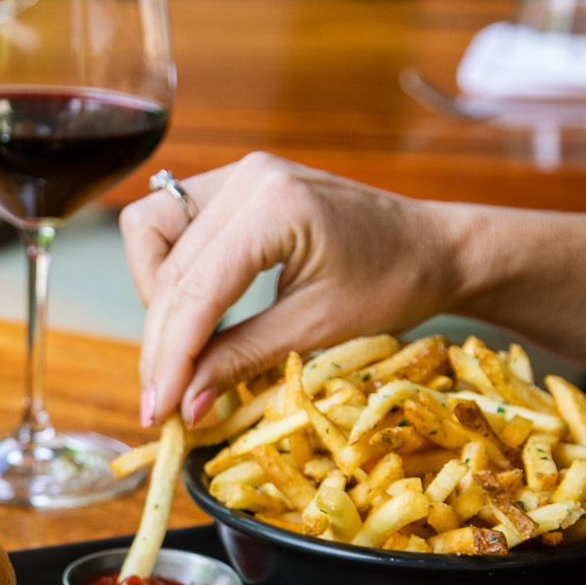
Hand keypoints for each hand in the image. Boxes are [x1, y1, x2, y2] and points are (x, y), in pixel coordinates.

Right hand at [120, 153, 463, 426]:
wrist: (434, 246)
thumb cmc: (395, 284)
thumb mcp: (318, 330)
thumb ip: (240, 360)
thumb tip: (183, 408)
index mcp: (277, 205)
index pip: (197, 289)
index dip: (171, 355)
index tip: (158, 411)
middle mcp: (247, 177)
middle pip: (168, 270)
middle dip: (162, 340)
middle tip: (165, 401)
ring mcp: (236, 173)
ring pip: (151, 236)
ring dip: (158, 300)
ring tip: (182, 350)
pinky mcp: (232, 183)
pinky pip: (169, 224)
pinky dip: (171, 272)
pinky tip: (194, 311)